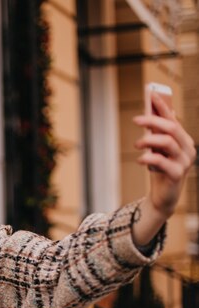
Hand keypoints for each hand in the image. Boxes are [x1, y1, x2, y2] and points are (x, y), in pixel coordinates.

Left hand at [133, 93, 195, 219]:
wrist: (162, 196)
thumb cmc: (159, 169)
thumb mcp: (156, 149)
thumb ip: (156, 133)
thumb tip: (150, 112)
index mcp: (183, 139)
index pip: (173, 119)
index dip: (163, 106)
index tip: (151, 94)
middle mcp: (187, 148)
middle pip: (171, 128)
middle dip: (153, 120)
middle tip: (136, 120)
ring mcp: (185, 161)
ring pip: (168, 142)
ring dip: (149, 140)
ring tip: (136, 144)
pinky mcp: (178, 174)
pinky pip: (163, 162)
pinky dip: (149, 158)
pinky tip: (140, 159)